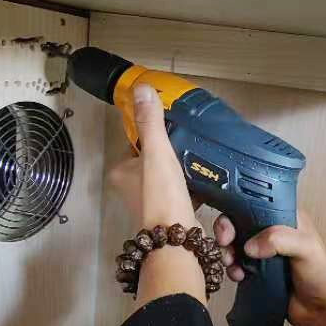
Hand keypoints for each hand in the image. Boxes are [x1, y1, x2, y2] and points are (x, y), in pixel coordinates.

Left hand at [108, 84, 202, 304]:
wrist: (177, 237)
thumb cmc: (160, 194)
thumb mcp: (155, 151)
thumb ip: (150, 122)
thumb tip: (141, 88)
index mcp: (120, 171)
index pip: (134, 142)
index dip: (152, 132)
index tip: (171, 124)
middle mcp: (131, 187)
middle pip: (152, 159)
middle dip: (170, 151)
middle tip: (190, 141)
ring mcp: (151, 202)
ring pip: (167, 176)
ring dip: (182, 169)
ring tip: (199, 158)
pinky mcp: (170, 213)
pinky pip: (180, 191)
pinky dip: (191, 185)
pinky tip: (204, 178)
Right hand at [212, 211, 325, 325]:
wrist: (317, 310)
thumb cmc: (320, 276)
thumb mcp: (306, 249)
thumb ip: (280, 240)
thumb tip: (250, 245)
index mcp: (286, 217)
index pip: (256, 203)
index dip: (238, 209)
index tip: (230, 223)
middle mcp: (272, 230)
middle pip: (239, 222)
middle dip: (227, 231)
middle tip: (225, 242)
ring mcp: (263, 250)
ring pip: (235, 243)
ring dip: (227, 251)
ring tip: (231, 263)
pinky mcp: (256, 269)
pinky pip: (236, 263)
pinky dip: (232, 268)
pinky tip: (238, 276)